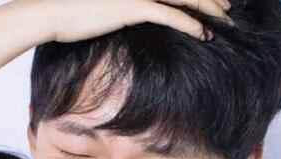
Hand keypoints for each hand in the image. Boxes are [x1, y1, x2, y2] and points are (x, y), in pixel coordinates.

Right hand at [34, 0, 230, 41]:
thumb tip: (129, 14)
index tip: (213, 1)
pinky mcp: (134, 6)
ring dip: (209, 9)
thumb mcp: (100, 6)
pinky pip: (171, 14)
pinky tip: (204, 33)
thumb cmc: (69, 11)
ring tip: (226, 20)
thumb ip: (121, 7)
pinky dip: (191, 24)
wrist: (51, 12)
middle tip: (229, 8)